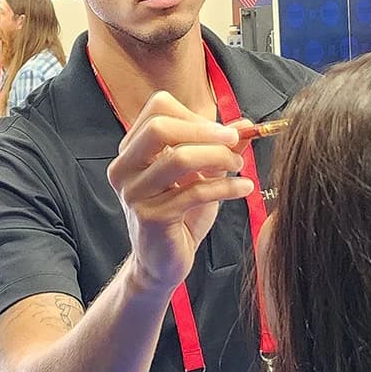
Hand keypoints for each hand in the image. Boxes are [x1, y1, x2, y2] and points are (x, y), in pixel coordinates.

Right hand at [106, 91, 249, 296]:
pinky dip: (226, 187)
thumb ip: (219, 148)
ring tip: (239, 167)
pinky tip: (244, 188)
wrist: (162, 262)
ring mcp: (134, 193)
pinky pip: (194, 192)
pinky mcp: (151, 217)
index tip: (224, 132)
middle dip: (205, 132)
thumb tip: (246, 124)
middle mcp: (124, 169)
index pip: (158, 109)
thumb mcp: (200, 175)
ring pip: (178, 158)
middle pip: (159, 127)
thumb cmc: (179, 216)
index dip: (195, 116)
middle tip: (234, 142)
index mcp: (131, 151)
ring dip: (218, 157)